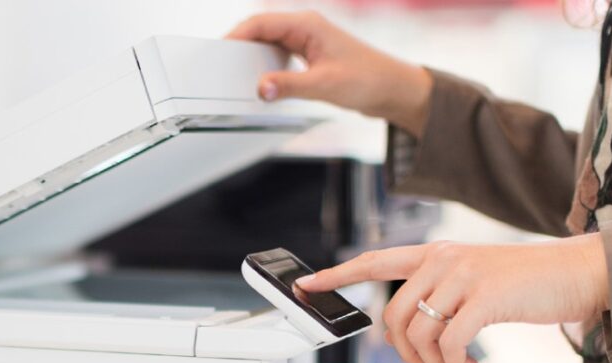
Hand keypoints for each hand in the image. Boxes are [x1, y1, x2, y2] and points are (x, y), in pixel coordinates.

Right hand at [227, 11, 432, 134]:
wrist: (392, 90)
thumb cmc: (368, 79)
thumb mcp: (324, 85)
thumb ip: (289, 86)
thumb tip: (261, 88)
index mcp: (307, 25)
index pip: (260, 23)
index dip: (236, 36)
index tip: (219, 51)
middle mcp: (305, 29)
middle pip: (261, 31)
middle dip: (240, 47)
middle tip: (222, 67)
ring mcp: (307, 43)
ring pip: (269, 45)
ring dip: (254, 59)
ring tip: (238, 76)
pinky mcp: (310, 58)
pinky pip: (280, 58)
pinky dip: (268, 69)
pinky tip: (263, 83)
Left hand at [296, 235, 609, 362]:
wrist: (579, 273)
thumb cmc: (526, 284)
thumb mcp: (474, 280)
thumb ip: (440, 295)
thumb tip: (413, 333)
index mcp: (435, 253)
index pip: (374, 260)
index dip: (336, 275)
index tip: (305, 285)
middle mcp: (443, 258)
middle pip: (392, 316)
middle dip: (407, 353)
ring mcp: (463, 274)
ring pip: (418, 333)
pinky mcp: (485, 296)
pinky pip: (448, 343)